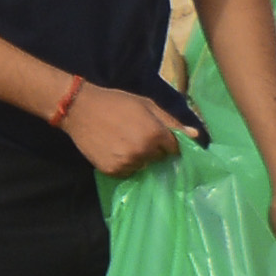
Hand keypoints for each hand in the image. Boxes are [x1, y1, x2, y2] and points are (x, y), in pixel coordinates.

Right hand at [63, 86, 185, 177]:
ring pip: (143, 166)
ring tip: (122, 142)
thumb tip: (195, 136)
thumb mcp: (146, 105)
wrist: (79, 109)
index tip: (156, 136)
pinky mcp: (113, 170)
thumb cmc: (116, 102)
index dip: (166, 142)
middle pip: (158, 158)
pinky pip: (127, 172)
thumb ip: (171, 121)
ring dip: (138, 158)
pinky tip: (114, 150)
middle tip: (135, 135)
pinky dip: (124, 164)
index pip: (174, 149)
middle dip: (152, 149)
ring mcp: (127, 163)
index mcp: (155, 134)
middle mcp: (144, 151)